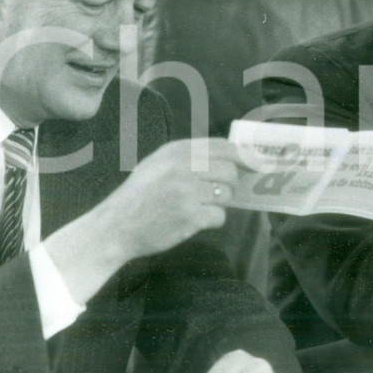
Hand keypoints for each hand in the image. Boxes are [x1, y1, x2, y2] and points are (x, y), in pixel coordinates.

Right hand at [44, 138, 240, 302]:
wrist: (116, 226)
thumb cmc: (140, 196)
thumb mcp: (159, 164)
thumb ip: (190, 157)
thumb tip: (232, 158)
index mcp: (177, 150)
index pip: (223, 147)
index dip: (243, 156)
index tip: (256, 164)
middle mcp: (183, 167)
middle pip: (230, 171)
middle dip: (229, 184)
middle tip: (216, 193)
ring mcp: (187, 192)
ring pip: (227, 195)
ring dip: (218, 203)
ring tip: (196, 207)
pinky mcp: (190, 216)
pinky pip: (219, 216)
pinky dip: (211, 220)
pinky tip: (192, 220)